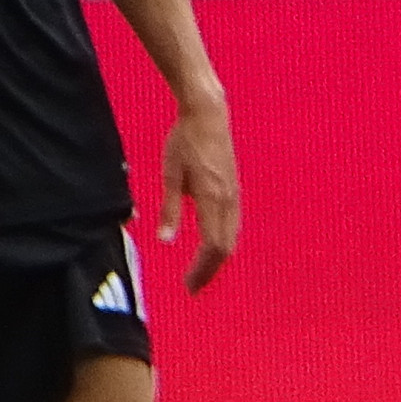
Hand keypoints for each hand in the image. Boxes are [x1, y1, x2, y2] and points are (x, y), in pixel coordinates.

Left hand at [158, 90, 238, 290]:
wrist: (209, 115)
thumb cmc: (185, 141)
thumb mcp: (170, 175)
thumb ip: (170, 209)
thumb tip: (167, 240)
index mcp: (211, 198)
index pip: (212, 245)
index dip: (201, 268)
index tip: (189, 285)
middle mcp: (228, 200)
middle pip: (225, 245)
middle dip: (211, 269)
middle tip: (194, 286)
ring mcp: (234, 194)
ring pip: (232, 236)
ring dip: (218, 257)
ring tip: (202, 271)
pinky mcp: (234, 189)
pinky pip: (233, 223)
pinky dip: (223, 241)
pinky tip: (212, 245)